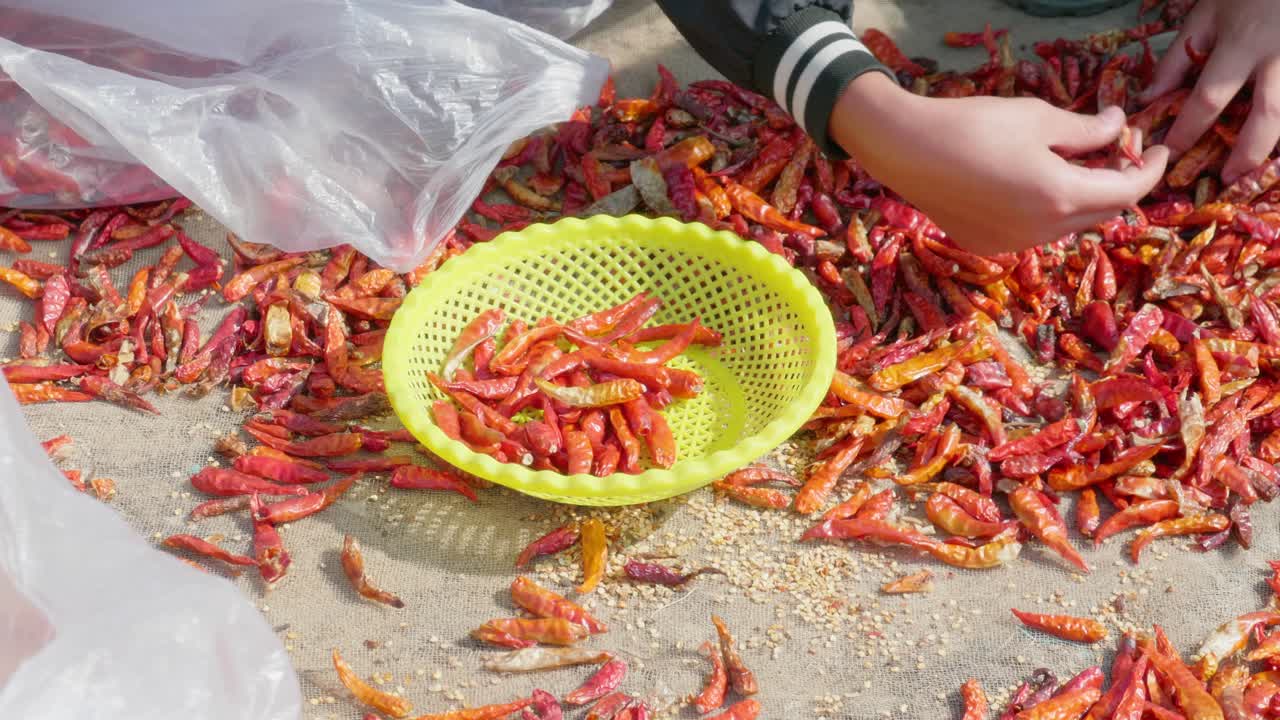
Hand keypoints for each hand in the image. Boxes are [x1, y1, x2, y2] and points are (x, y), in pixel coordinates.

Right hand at [829, 72, 1168, 254]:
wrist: (906, 150)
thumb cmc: (974, 125)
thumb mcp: (1038, 118)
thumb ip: (1086, 130)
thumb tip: (1117, 128)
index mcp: (1061, 197)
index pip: (1126, 191)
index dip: (1150, 169)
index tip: (1158, 149)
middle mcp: (1041, 231)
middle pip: (1100, 213)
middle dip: (1117, 185)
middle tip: (1118, 153)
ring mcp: (1012, 244)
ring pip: (1067, 224)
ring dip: (1081, 199)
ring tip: (1074, 165)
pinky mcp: (987, 245)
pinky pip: (1034, 232)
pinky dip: (1047, 210)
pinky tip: (1032, 184)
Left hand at [1143, 0, 1279, 182]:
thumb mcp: (1206, 15)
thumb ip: (1178, 59)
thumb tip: (1148, 100)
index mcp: (1243, 44)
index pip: (1210, 97)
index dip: (1188, 129)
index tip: (1169, 153)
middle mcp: (1278, 58)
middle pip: (1267, 115)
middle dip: (1248, 153)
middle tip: (1227, 178)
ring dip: (1275, 146)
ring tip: (1255, 171)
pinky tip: (1276, 147)